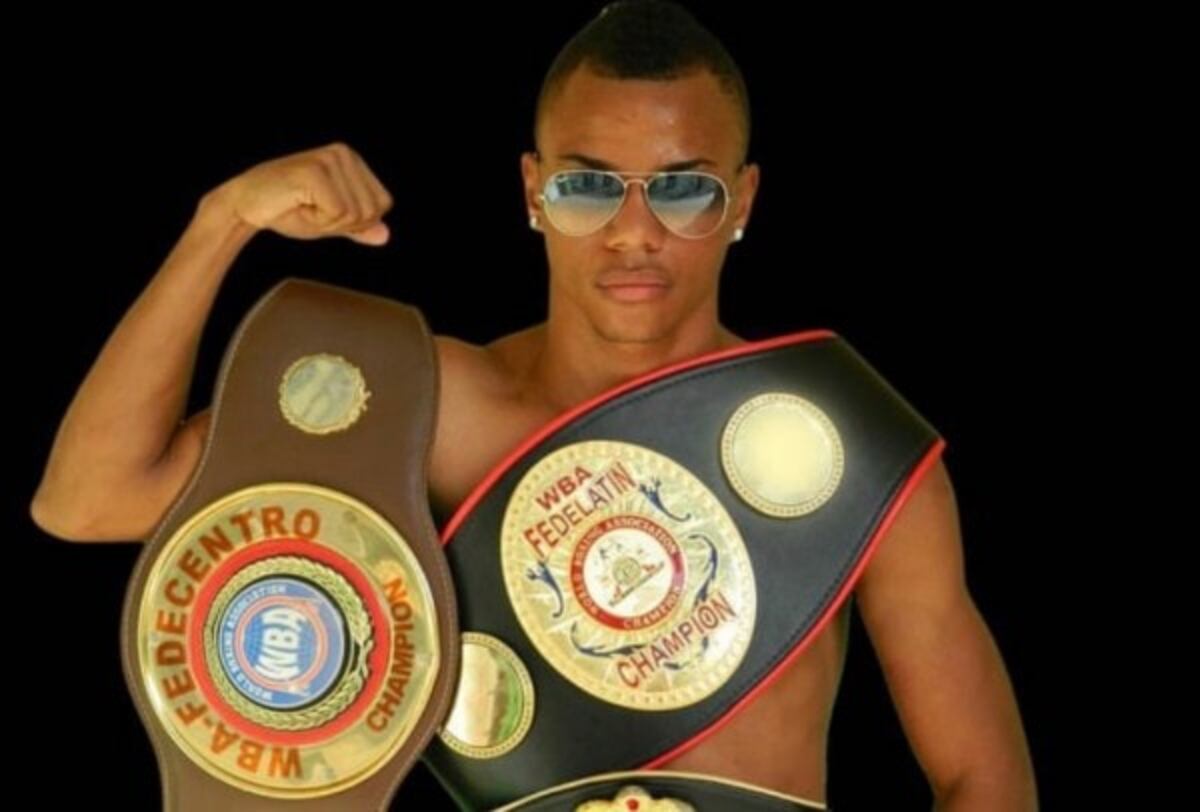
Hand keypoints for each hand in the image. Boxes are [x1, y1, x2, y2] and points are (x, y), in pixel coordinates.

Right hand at [218, 142, 393, 245]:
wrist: (245, 204)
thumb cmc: (285, 208)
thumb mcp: (330, 221)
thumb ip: (358, 226)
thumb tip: (385, 235)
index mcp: (352, 160)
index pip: (382, 205)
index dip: (355, 221)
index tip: (324, 211)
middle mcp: (344, 154)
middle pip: (371, 211)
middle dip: (340, 224)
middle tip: (310, 210)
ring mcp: (329, 159)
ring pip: (354, 214)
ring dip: (326, 222)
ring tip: (302, 206)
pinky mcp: (315, 171)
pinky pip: (336, 213)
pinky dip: (315, 220)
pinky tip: (296, 205)